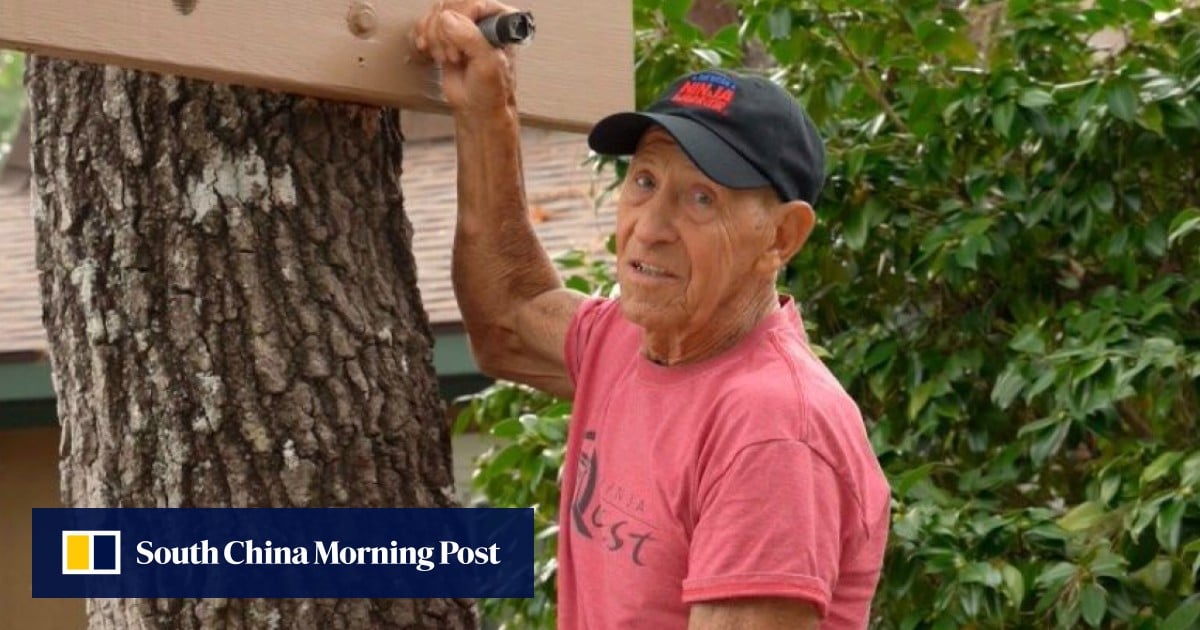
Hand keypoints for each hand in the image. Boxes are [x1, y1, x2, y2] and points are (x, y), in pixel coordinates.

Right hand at [412, 0, 520, 118]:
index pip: (474, 2)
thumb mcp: (487, 64)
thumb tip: (446, 18)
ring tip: (446, 58)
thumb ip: (471, 38)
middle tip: (453, 56)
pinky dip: (423, 36)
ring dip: (434, 37)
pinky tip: (429, 50)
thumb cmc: (491, 91)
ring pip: (437, 14)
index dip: (461, 19)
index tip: (459, 45)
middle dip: (445, 33)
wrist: (477, 109)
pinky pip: (427, 23)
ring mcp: (463, 27)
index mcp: (500, 21)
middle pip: (451, 5)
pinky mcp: (446, 37)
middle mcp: (482, 20)